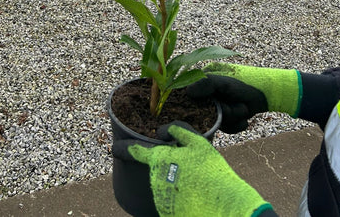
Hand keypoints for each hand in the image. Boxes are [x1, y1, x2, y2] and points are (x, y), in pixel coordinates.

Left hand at [113, 122, 271, 216]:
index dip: (124, 149)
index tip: (114, 149)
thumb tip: (161, 131)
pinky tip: (196, 196)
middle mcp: (156, 181)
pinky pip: (170, 202)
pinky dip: (180, 198)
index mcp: (161, 160)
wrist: (225, 208)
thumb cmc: (212, 173)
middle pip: (156, 170)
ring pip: (164, 186)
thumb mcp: (199, 144)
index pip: (135, 151)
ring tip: (198, 184)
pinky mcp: (167, 214)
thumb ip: (178, 131)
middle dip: (168, 168)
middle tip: (191, 171)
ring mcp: (161, 200)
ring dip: (175, 183)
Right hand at [188, 62, 300, 118]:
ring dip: (233, 119)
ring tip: (244, 108)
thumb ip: (206, 84)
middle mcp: (208, 96)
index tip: (215, 106)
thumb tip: (187, 92)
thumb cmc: (245, 83)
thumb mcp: (224, 82)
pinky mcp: (227, 117)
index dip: (198, 107)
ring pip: (216, 123)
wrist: (268, 94)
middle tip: (239, 105)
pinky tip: (245, 119)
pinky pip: (226, 128)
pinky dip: (237, 126)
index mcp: (203, 83)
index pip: (189, 99)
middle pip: (204, 115)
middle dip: (223, 114)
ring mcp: (217, 107)